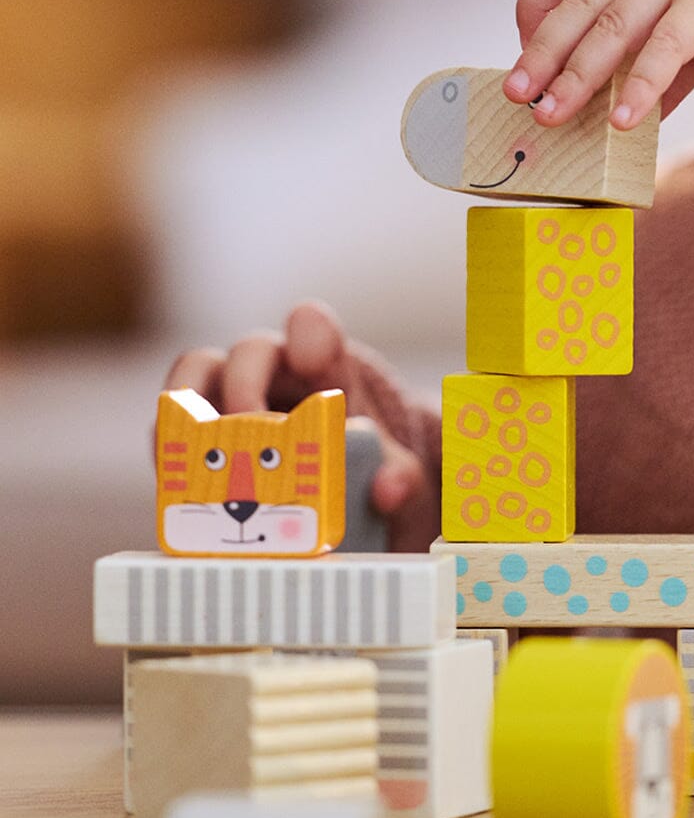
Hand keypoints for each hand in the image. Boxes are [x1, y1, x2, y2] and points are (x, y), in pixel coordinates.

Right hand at [164, 301, 436, 550]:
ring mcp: (227, 396)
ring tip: (191, 447)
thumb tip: (390, 488)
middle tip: (248, 426)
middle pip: (249, 350)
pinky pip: (169, 425)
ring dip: (187, 406)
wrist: (333, 488)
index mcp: (325, 368)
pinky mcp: (195, 432)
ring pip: (193, 375)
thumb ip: (401, 476)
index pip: (313, 329)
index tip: (312, 356)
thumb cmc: (364, 463)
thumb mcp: (390, 471)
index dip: (310, 333)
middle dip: (245, 385)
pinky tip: (175, 477)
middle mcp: (272, 371)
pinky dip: (169, 448)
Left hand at [506, 0, 693, 127]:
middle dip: (541, 52)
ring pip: (611, 28)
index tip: (522, 48)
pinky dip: (640, 89)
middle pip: (577, 3)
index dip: (533, 5)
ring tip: (552, 117)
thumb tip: (625, 123)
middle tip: (518, 95)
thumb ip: (657, 69)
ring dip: (576, 77)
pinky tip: (624, 124)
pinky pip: (664, 51)